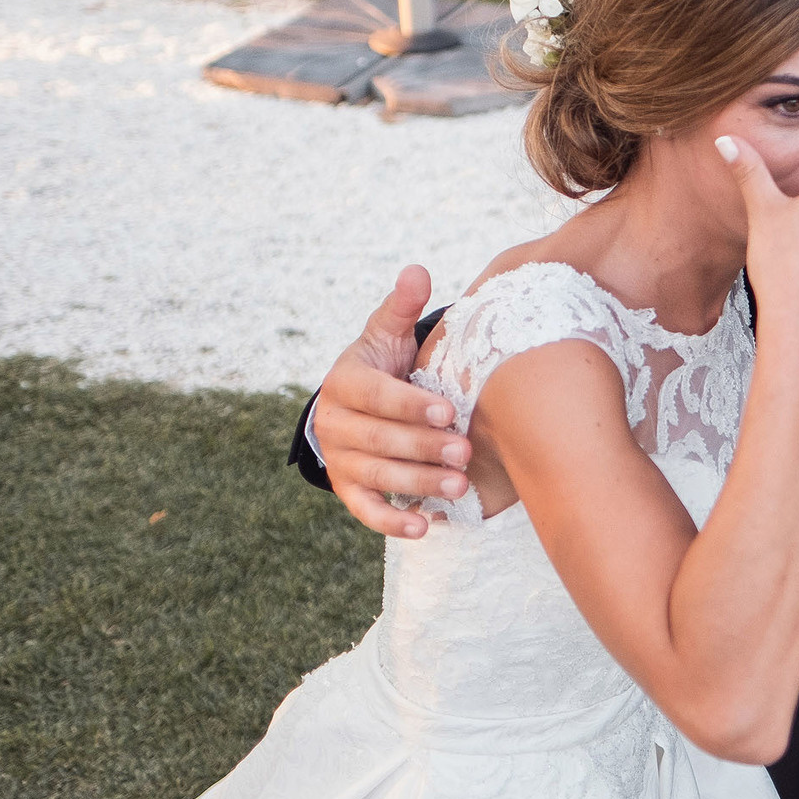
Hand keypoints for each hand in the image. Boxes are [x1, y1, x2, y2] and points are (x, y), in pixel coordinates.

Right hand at [315, 266, 469, 539]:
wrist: (358, 403)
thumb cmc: (383, 366)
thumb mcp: (386, 334)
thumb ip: (401, 309)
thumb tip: (417, 271)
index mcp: (344, 382)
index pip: (375, 395)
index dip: (409, 404)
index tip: (448, 410)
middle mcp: (334, 424)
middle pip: (378, 440)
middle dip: (421, 446)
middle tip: (464, 451)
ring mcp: (340, 460)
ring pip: (376, 476)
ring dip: (416, 484)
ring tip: (458, 486)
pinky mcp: (348, 490)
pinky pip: (365, 511)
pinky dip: (391, 522)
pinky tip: (423, 527)